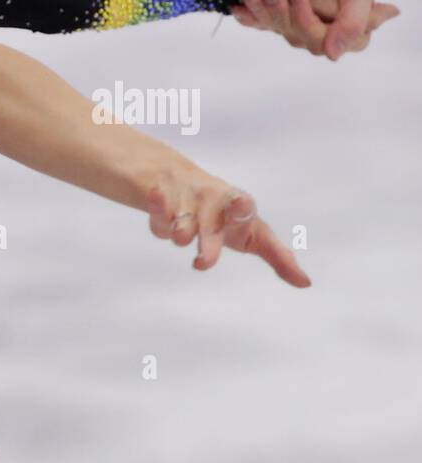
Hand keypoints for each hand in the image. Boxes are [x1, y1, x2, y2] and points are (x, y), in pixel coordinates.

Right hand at [145, 176, 310, 287]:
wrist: (178, 179)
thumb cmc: (222, 215)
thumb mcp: (250, 233)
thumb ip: (277, 255)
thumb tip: (306, 283)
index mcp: (238, 209)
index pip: (245, 212)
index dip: (242, 211)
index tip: (241, 204)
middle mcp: (213, 201)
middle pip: (211, 226)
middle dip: (208, 244)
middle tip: (202, 265)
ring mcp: (186, 200)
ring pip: (183, 221)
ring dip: (181, 229)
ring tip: (181, 238)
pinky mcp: (161, 200)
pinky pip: (159, 211)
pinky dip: (157, 207)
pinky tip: (155, 195)